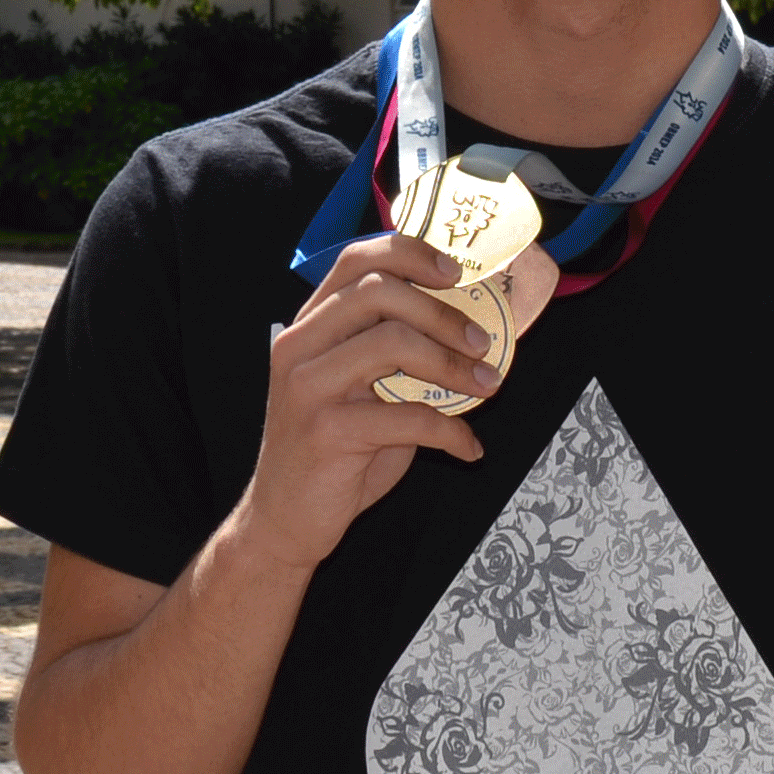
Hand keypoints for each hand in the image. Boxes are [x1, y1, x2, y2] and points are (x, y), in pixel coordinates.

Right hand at [234, 231, 504, 568]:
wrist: (286, 517)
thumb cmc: (338, 449)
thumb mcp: (367, 389)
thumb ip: (401, 351)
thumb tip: (479, 327)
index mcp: (310, 326)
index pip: (356, 260)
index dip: (412, 255)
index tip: (459, 273)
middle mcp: (299, 346)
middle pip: (378, 291)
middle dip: (443, 312)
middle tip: (482, 343)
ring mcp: (306, 386)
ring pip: (391, 343)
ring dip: (454, 365)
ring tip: (487, 387)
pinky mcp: (324, 431)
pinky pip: (406, 415)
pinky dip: (451, 431)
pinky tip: (467, 448)